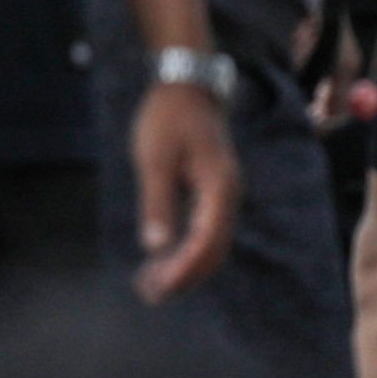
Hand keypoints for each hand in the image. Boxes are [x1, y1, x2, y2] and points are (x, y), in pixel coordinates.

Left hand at [126, 71, 234, 302]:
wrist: (185, 84)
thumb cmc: (167, 117)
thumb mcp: (155, 159)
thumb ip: (157, 202)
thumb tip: (155, 247)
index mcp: (219, 186)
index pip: (206, 242)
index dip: (182, 270)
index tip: (155, 288)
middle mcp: (228, 194)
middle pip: (214, 250)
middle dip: (184, 277)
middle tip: (148, 294)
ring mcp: (223, 193)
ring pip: (211, 244)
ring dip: (185, 268)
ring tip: (150, 283)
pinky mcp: (213, 191)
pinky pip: (206, 231)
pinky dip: (186, 251)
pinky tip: (161, 258)